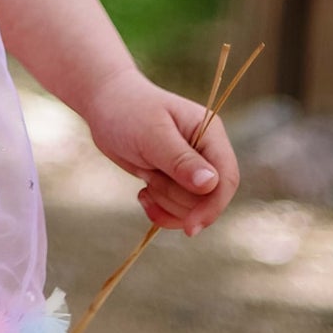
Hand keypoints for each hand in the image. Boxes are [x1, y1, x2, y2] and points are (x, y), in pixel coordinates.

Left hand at [82, 63, 239, 236]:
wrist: (105, 104)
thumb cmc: (127, 111)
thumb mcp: (151, 134)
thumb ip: (180, 160)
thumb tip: (211, 183)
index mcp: (210, 132)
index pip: (227, 178)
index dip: (212, 206)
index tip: (189, 228)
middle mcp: (206, 152)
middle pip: (207, 199)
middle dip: (175, 197)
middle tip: (149, 176)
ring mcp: (192, 169)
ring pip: (191, 208)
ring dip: (164, 200)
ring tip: (145, 177)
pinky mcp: (176, 181)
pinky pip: (178, 211)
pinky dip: (160, 210)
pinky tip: (143, 195)